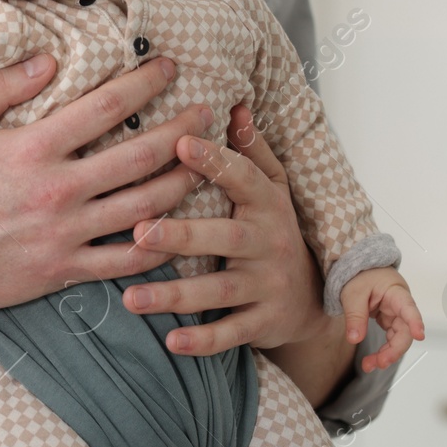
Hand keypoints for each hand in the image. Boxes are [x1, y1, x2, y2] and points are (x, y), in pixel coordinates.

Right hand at [0, 53, 214, 317]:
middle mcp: (57, 189)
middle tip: (209, 113)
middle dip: (182, 130)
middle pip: (140, 155)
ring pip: (144, 206)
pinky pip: (124, 259)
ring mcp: (64, 233)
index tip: (170, 67)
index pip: (106, 107)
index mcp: (33, 147)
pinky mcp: (62, 270)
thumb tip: (48, 59)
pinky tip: (178, 229)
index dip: (145, 83)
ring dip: (182, 182)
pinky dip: (157, 244)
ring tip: (205, 164)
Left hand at [121, 103, 331, 355]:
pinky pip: (231, 333)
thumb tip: (235, 105)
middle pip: (226, 237)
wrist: (315, 298)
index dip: (215, 160)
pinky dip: (202, 340)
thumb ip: (252, 151)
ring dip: (175, 295)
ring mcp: (268, 285)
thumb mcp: (273, 188)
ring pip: (220, 290)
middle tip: (139, 231)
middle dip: (184, 236)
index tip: (180, 141)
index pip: (243, 177)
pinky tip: (169, 341)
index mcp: (267, 203)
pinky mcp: (264, 322)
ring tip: (131, 298)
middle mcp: (270, 242)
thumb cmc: (274, 231)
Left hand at [340, 267, 425, 372]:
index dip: (415, 322)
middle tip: (379, 362)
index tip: (419, 334)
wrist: (361, 270)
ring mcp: (397, 315)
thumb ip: (355, 315)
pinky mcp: (390, 321)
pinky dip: (383, 350)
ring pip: (399, 339)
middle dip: (393, 350)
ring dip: (387, 354)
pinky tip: (374, 359)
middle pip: (405, 332)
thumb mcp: (353, 293)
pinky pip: (391, 339)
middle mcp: (401, 306)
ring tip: (370, 365)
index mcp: (396, 293)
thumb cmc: (361, 276)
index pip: (409, 308)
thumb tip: (355, 338)